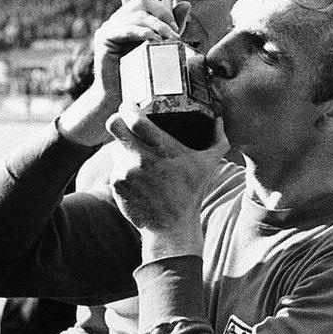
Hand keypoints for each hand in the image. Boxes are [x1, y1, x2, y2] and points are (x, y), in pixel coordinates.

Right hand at [59, 0, 178, 146]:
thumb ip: (172, 26)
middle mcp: (118, 18)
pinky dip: (143, 33)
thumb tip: (186, 4)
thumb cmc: (143, 75)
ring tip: (170, 40)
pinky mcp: (104, 38)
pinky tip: (154, 41)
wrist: (121, 97)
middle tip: (175, 33)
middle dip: (163, 13)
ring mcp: (109, 27)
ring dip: (158, 25)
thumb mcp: (163, 47)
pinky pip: (126, 28)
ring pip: (137, 13)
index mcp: (130, 17)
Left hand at [107, 103, 228, 261]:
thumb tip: (219, 119)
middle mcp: (140, 158)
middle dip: (116, 119)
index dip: (127, 108)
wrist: (171, 227)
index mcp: (161, 148)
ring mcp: (126, 172)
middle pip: (113, 126)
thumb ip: (217, 140)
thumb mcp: (208, 165)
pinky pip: (115, 167)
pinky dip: (123, 169)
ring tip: (137, 156)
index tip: (130, 106)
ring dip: (123, 148)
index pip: (134, 119)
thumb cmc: (191, 193)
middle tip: (122, 121)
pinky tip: (137, 177)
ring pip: (114, 148)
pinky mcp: (116, 184)